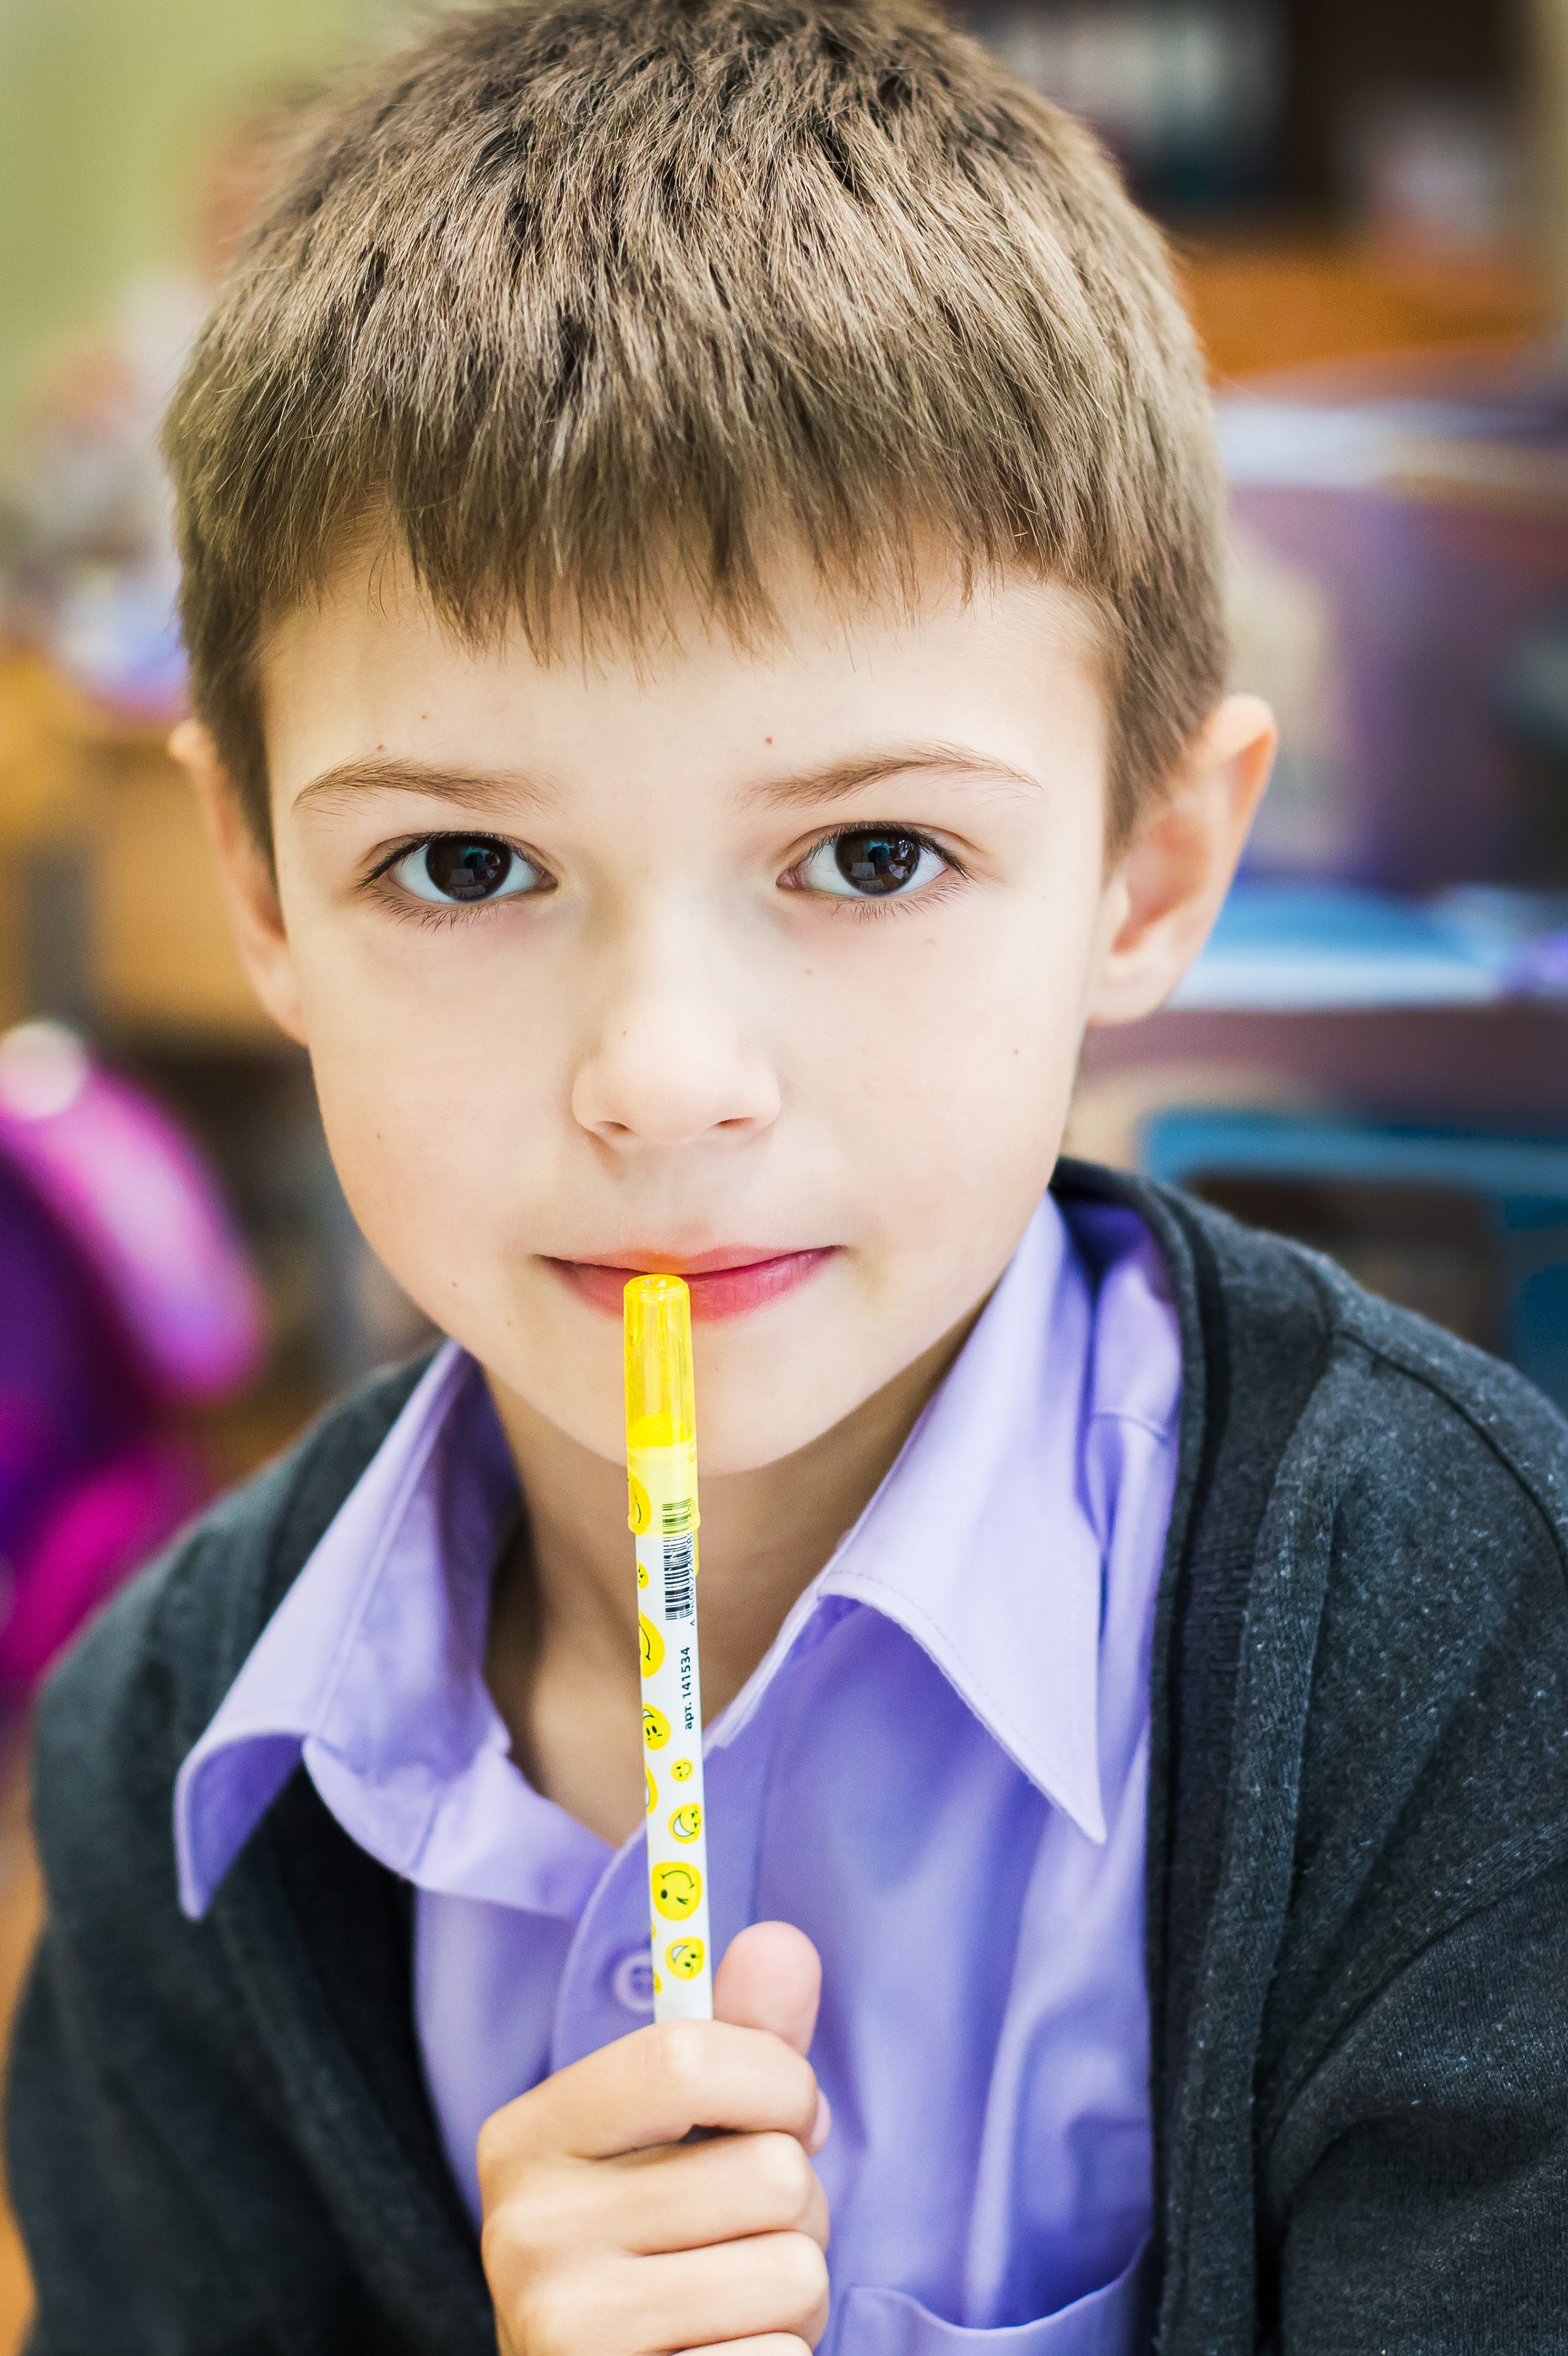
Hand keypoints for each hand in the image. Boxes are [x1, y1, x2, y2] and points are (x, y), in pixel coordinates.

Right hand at [479, 1921, 831, 2355]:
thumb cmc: (654, 2250)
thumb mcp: (677, 2136)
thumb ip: (737, 2037)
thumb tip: (783, 1943)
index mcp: (529, 2136)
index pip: (686, 2058)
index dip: (779, 2082)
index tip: (791, 2115)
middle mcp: (528, 2230)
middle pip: (767, 2173)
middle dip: (800, 2205)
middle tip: (748, 2234)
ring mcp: (567, 2329)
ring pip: (794, 2270)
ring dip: (798, 2291)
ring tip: (738, 2302)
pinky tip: (725, 2354)